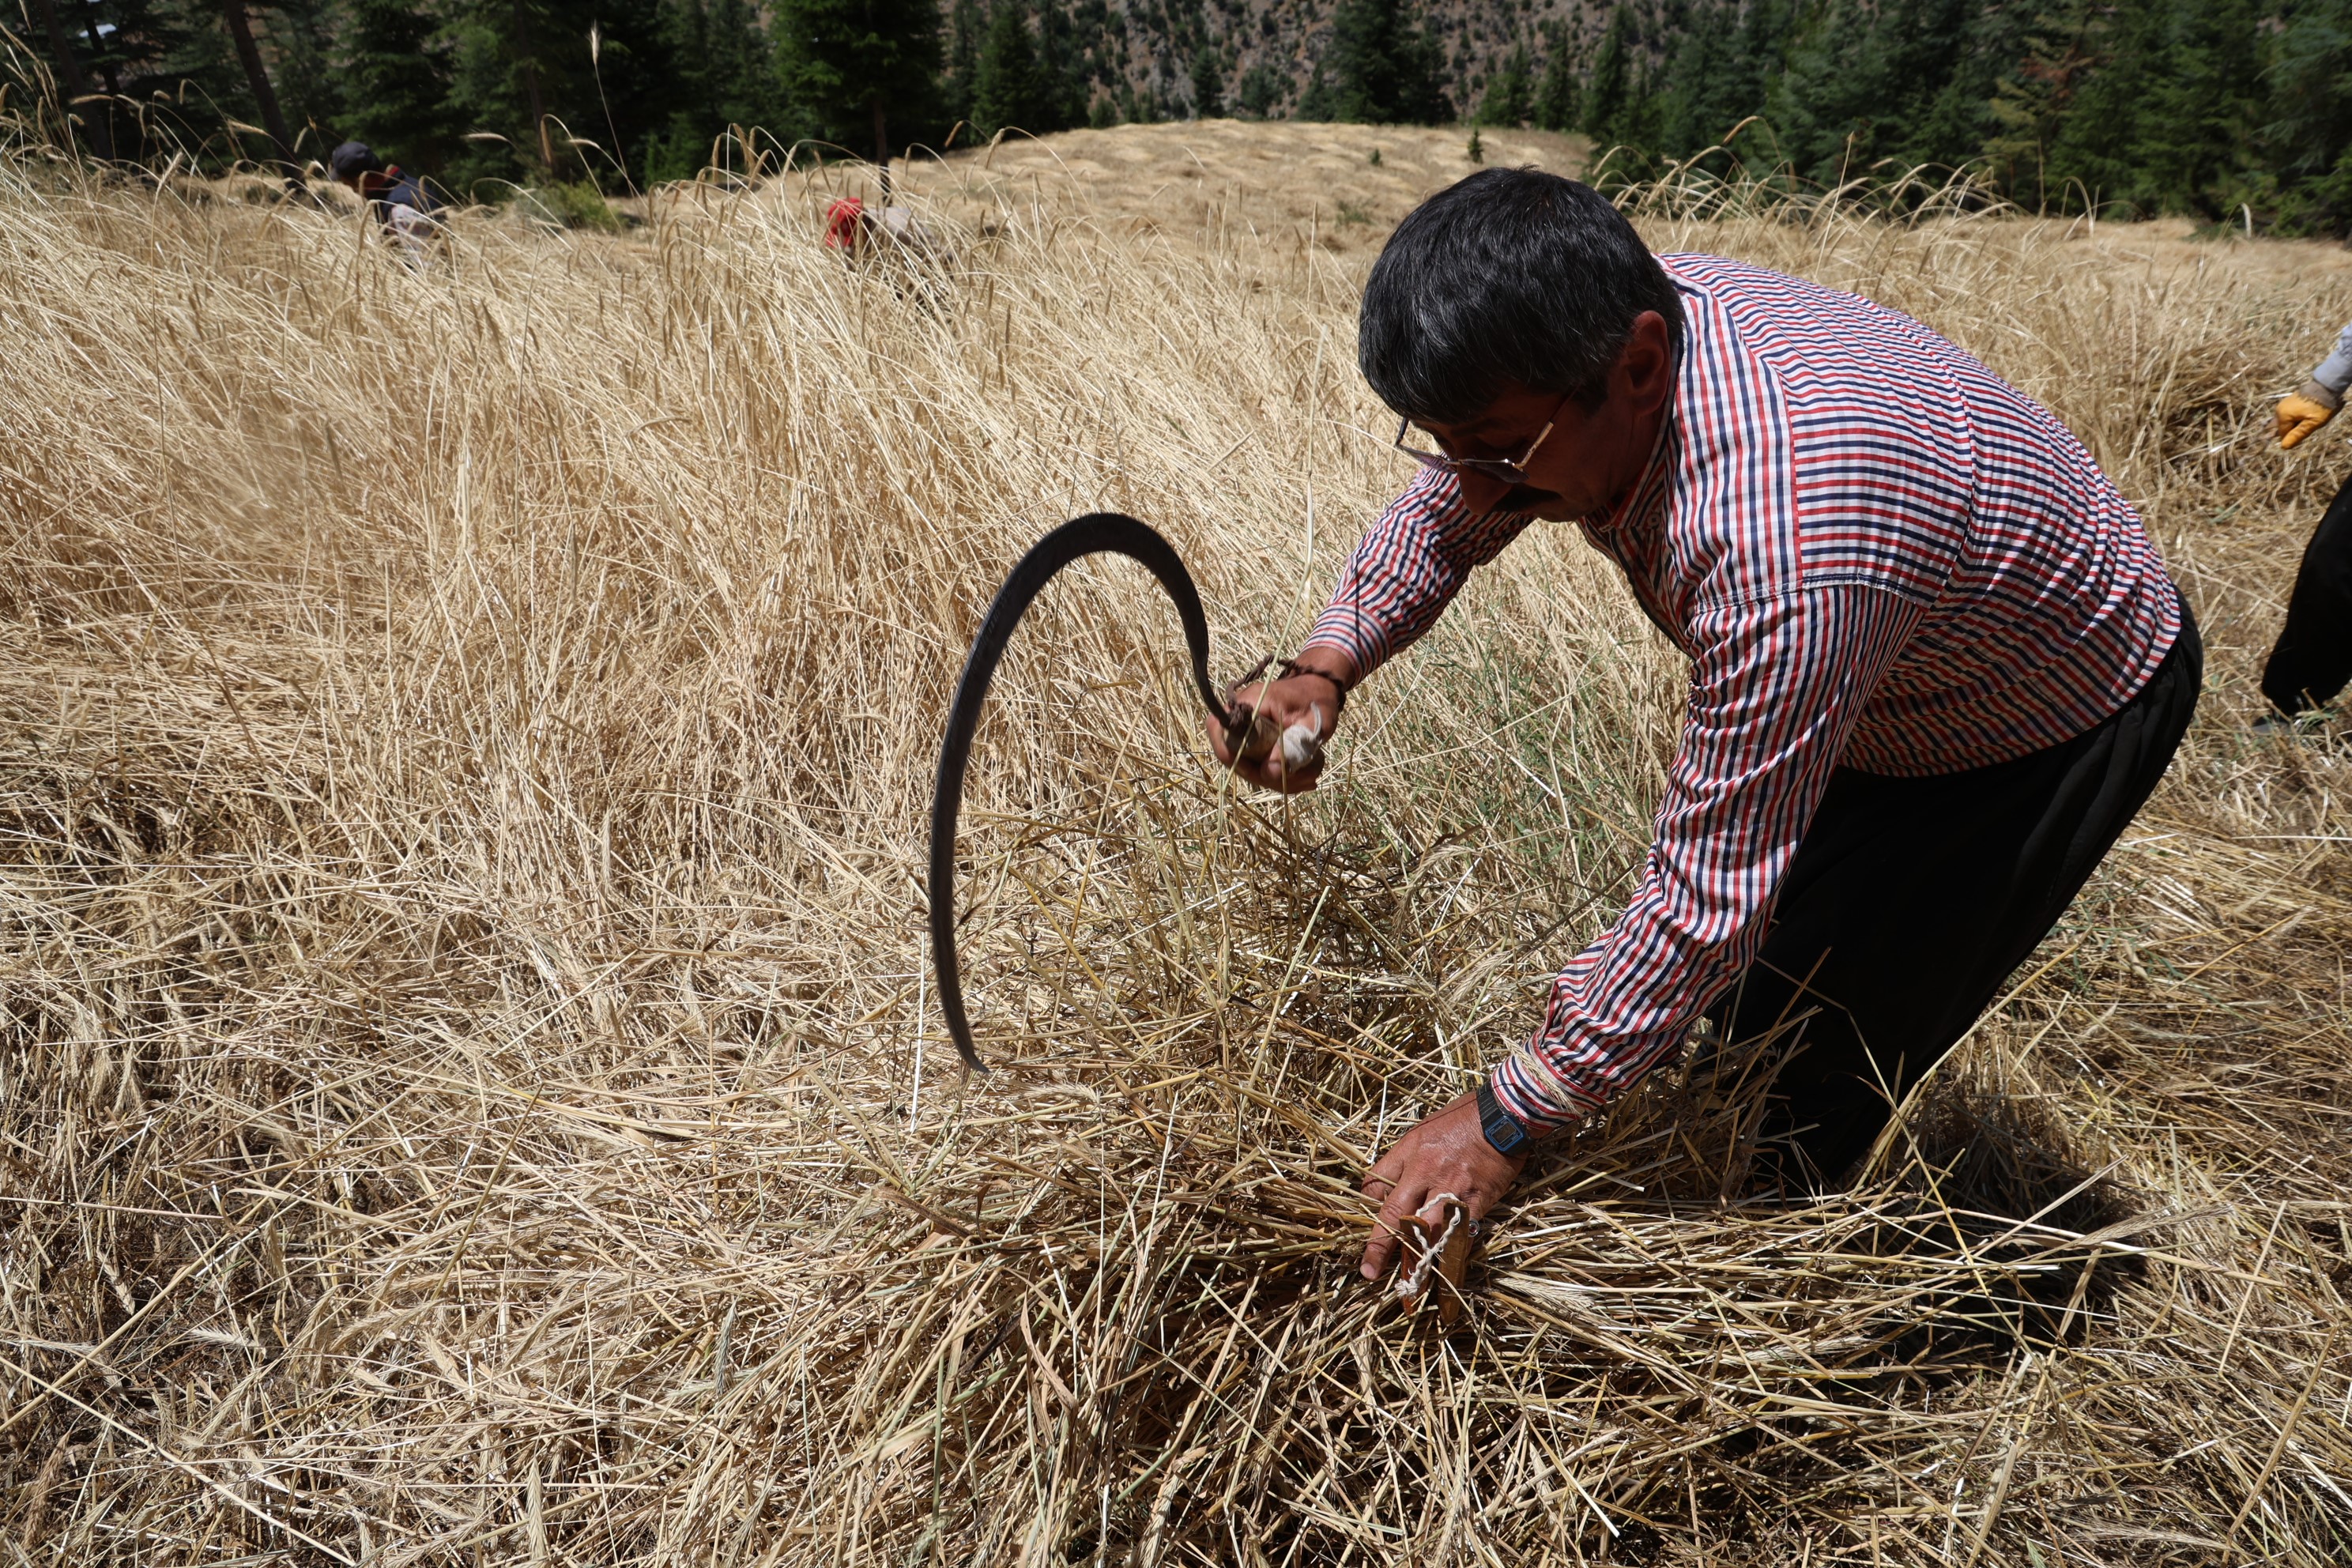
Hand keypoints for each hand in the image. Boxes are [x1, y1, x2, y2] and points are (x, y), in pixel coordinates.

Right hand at [1208, 659, 1353, 792]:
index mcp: (1250, 703)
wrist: (1320, 688)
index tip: (1263, 773)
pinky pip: (1258, 764)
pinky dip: (1279, 776)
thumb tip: (1269, 772)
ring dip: (1276, 779)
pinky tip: (1304, 777)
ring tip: (1309, 778)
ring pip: (1247, 764)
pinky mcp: (1254, 741)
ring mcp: (1246, 730)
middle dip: (1264, 775)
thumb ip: (1293, 745)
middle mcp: (1241, 716)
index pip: (1220, 729)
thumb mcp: (1313, 723)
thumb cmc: (1318, 699)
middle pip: (1233, 755)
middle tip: (1300, 780)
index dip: (1232, 756)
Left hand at [1359, 1090, 1528, 1281]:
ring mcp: (1451, 1189)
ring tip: (1409, 1279)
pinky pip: (1459, 1232)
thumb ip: (1406, 1157)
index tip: (1366, 1224)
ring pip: (1426, 1230)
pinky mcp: (1477, 1200)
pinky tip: (1445, 1266)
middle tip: (1369, 1271)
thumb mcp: (1423, 1129)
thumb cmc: (1463, 1117)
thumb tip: (1390, 1183)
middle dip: (1380, 1245)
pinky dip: (1451, 1250)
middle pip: (1395, 1214)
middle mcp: (1425, 1172)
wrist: (1504, 1114)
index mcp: (1409, 1152)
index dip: (1368, 1207)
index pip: (1376, 1183)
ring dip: (1415, 1256)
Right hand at [2277, 389, 2338, 449]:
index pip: (2283, 434)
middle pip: (2284, 427)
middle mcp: (2279, 410)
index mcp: (2283, 416)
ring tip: (2308, 416)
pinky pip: (2288, 414)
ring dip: (2295, 422)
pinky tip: (2305, 412)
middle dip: (2294, 428)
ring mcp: (2283, 404)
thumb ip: (2297, 435)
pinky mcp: (2288, 401)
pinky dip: (2295, 416)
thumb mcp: (2312, 423)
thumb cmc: (2321, 406)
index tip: (2306, 429)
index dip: (2294, 436)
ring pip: (2286, 420)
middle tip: (2309, 422)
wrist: (2326, 386)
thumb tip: (2284, 446)